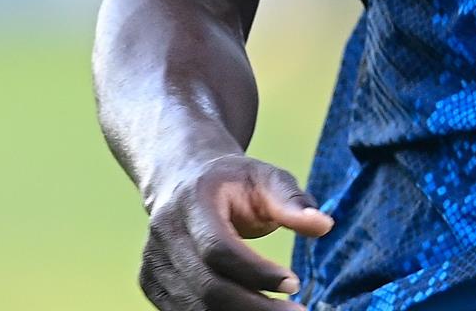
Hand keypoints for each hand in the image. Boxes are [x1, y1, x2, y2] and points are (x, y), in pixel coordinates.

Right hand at [139, 153, 334, 308]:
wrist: (184, 179)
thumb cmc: (233, 181)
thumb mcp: (265, 178)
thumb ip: (293, 202)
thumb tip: (324, 225)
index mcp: (191, 201)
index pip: (218, 249)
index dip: (256, 273)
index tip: (294, 284)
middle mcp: (165, 232)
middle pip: (207, 287)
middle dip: (255, 308)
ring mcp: (152, 260)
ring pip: (196, 307)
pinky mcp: (150, 282)